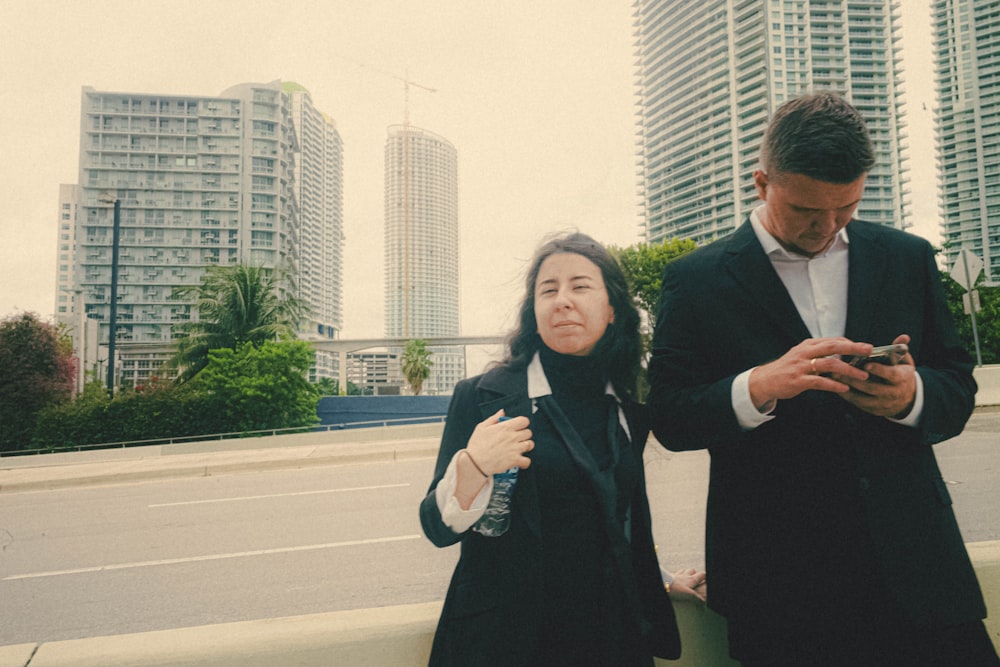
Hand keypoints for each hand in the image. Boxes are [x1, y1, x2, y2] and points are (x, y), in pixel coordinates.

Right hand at [466, 410, 533, 474]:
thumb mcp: (482, 427)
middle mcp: (512, 437)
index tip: (519, 426)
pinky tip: (521, 462)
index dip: (523, 423)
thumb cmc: (476, 446)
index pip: (524, 420)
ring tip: (520, 448)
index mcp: (505, 427)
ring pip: (530, 444)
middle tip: (519, 438)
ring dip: (526, 446)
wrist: (474, 463)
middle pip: (528, 432)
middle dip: (524, 435)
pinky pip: (527, 461)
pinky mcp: (514, 460)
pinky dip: (525, 462)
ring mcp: (514, 448)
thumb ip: (494, 418)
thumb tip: (502, 412)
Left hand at [667, 568, 706, 602]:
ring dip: (687, 572)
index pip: (701, 575)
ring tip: (688, 576)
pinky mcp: (671, 576)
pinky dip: (678, 574)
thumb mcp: (689, 595)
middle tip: (697, 577)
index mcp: (691, 579)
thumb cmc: (676, 589)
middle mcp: (685, 575)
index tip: (708, 578)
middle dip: (696, 573)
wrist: (663, 584)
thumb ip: (697, 598)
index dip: (705, 576)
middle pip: (693, 571)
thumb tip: (704, 603)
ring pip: (684, 570)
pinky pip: (676, 573)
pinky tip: (677, 577)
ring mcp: (677, 575)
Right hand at [749, 337, 873, 411]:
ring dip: (849, 370)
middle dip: (853, 349)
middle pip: (833, 347)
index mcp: (807, 345)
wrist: (765, 380)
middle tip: (870, 351)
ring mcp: (801, 366)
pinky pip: (820, 382)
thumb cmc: (787, 368)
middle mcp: (805, 353)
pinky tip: (845, 388)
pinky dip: (834, 385)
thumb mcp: (802, 355)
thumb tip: (842, 352)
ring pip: (830, 365)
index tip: (865, 348)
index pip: (833, 340)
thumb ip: (819, 353)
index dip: (850, 343)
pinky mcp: (798, 380)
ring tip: (863, 376)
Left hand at [832, 334, 916, 418]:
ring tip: (834, 376)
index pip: (891, 375)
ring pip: (863, 397)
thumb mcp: (904, 362)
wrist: (906, 398)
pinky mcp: (873, 409)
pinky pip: (858, 403)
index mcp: (902, 379)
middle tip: (839, 370)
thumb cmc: (901, 373)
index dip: (879, 370)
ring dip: (847, 387)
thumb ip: (900, 349)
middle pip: (873, 388)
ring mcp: (882, 403)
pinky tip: (835, 385)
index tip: (866, 364)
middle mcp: (893, 393)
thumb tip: (904, 337)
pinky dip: (846, 395)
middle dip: (855, 379)